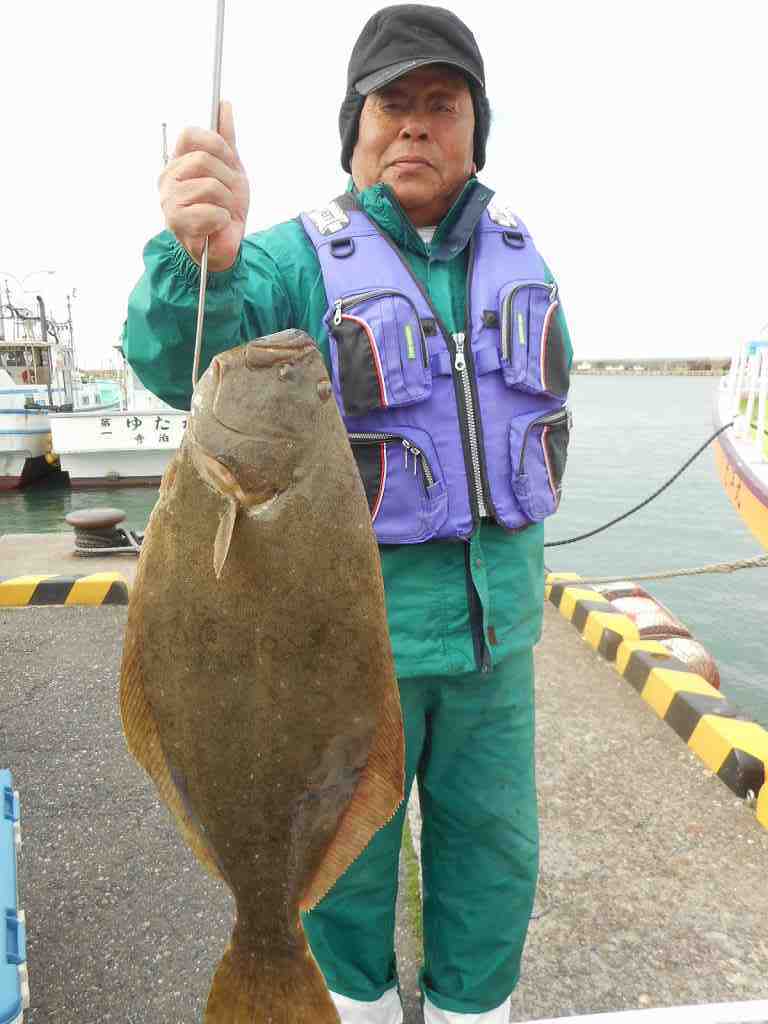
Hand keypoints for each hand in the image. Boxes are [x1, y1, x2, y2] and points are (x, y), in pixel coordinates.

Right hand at [159, 101, 249, 271]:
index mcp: (179, 160)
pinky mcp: (176, 222)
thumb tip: (224, 105)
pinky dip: (223, 219)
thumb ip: (226, 139)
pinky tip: (217, 223)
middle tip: (230, 194)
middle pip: (204, 160)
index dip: (215, 144)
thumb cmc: (224, 205)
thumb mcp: (231, 168)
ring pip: (209, 186)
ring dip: (227, 201)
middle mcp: (168, 177)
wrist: (225, 242)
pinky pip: (211, 211)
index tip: (229, 159)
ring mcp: (169, 200)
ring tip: (224, 210)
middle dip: (228, 178)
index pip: (190, 135)